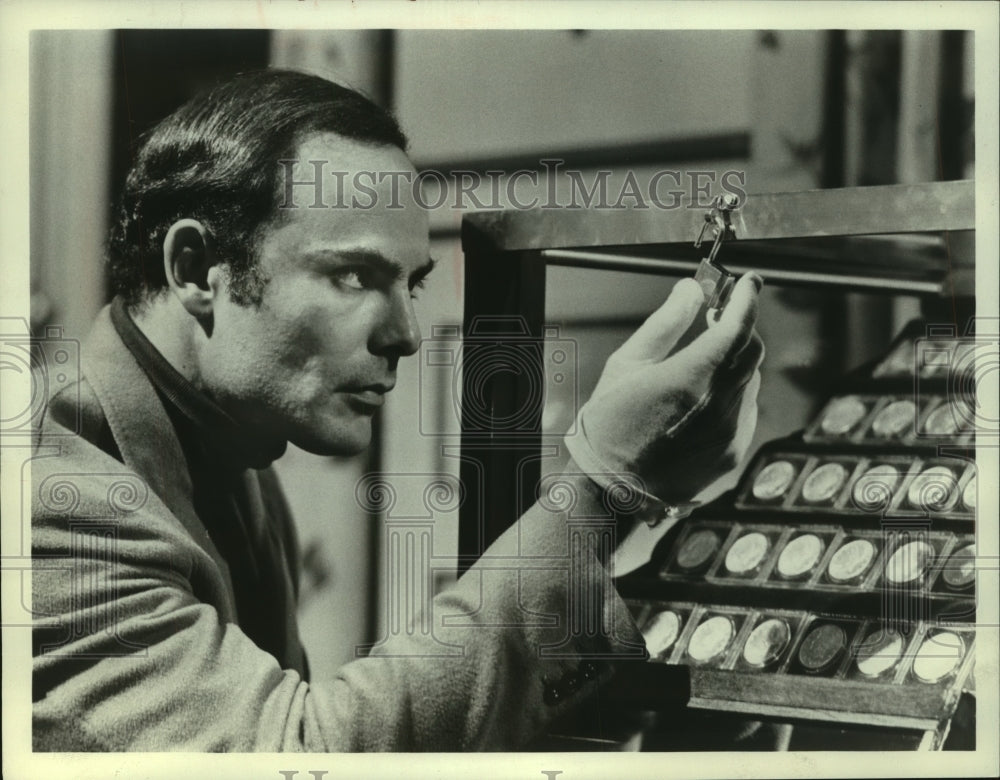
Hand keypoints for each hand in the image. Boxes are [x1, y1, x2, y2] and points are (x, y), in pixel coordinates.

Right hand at [565, 273, 763, 505]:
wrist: (612, 490)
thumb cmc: (611, 423)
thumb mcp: (627, 364)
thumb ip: (666, 323)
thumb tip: (692, 290)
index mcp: (692, 376)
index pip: (738, 325)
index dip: (747, 298)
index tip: (749, 282)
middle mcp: (720, 404)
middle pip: (750, 351)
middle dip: (739, 328)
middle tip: (719, 315)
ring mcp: (730, 432)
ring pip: (748, 381)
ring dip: (733, 363)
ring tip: (701, 362)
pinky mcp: (733, 452)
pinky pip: (743, 411)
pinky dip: (730, 395)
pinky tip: (699, 401)